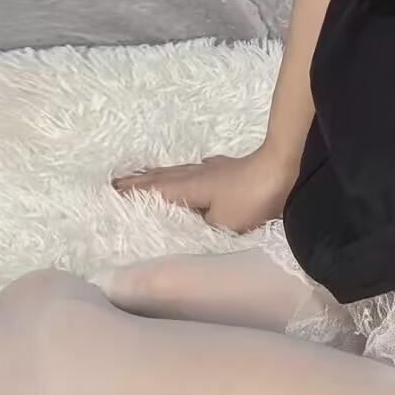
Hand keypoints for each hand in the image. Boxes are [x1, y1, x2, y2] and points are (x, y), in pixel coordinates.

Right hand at [111, 141, 300, 233]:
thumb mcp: (221, 223)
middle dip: (139, 180)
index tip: (110, 189)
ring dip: (160, 175)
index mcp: (188, 187)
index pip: (153, 190)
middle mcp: (196, 174)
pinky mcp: (230, 170)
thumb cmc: (250, 199)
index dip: (133, 192)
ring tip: (145, 175)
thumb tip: (187, 226)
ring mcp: (214, 170)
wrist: (284, 167)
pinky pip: (199, 171)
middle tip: (118, 181)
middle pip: (162, 177)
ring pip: (179, 172)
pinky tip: (196, 170)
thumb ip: (200, 226)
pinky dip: (188, 173)